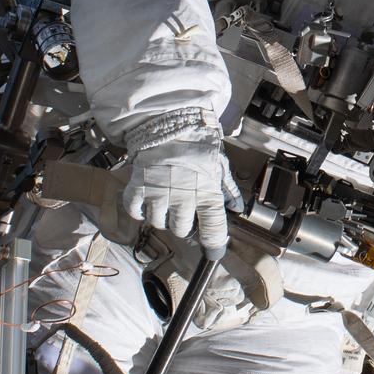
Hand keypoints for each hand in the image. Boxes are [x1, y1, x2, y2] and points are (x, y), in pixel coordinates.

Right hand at [122, 136, 240, 257]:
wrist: (168, 122)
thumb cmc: (197, 142)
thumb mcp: (219, 163)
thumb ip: (227, 188)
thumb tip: (236, 207)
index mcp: (206, 192)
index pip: (213, 229)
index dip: (215, 244)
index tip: (214, 252)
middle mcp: (183, 198)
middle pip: (182, 230)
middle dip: (185, 225)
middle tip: (184, 212)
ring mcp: (158, 194)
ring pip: (159, 223)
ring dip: (163, 217)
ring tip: (166, 201)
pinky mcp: (138, 188)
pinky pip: (136, 212)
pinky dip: (141, 210)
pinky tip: (147, 199)